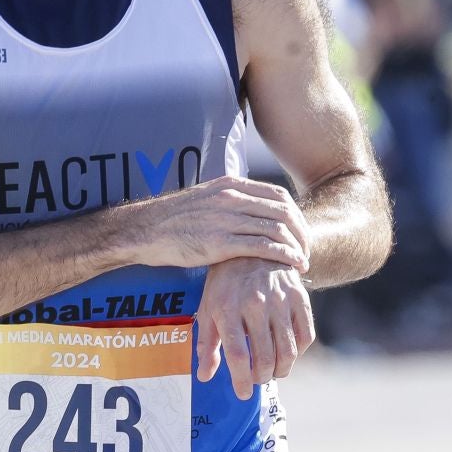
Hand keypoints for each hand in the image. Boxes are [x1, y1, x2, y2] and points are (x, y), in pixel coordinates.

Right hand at [126, 176, 310, 272]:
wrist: (144, 230)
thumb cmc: (172, 220)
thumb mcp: (204, 199)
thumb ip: (228, 201)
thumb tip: (247, 209)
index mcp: (230, 185)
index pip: (278, 194)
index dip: (296, 214)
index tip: (300, 232)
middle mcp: (232, 198)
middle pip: (284, 211)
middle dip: (302, 232)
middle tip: (307, 250)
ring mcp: (227, 219)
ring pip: (278, 229)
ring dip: (297, 247)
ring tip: (303, 262)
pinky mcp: (221, 242)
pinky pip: (264, 247)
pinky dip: (285, 256)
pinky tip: (294, 266)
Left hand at [195, 258, 314, 399]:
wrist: (253, 248)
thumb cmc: (225, 283)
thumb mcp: (208, 308)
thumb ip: (207, 344)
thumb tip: (205, 376)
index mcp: (228, 308)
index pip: (238, 355)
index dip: (242, 380)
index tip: (244, 393)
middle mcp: (256, 304)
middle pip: (265, 357)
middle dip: (261, 377)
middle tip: (257, 378)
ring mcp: (280, 300)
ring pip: (288, 351)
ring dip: (281, 369)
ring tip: (272, 371)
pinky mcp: (300, 297)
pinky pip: (306, 335)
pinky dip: (299, 352)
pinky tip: (287, 352)